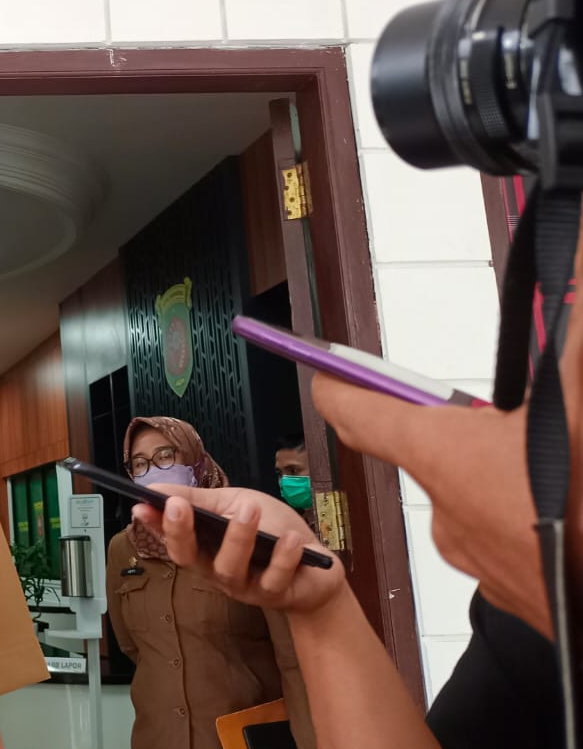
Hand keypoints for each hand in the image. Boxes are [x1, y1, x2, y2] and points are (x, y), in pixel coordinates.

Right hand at [132, 486, 347, 616]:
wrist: (315, 571)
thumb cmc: (270, 532)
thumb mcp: (234, 504)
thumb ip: (200, 500)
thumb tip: (156, 490)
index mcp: (203, 548)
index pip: (171, 537)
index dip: (154, 525)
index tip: (141, 506)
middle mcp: (216, 571)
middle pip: (188, 558)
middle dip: (180, 532)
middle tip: (178, 505)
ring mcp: (244, 586)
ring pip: (230, 568)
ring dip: (238, 537)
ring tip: (249, 509)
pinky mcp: (274, 595)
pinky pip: (274, 579)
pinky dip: (283, 557)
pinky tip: (290, 540)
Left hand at [313, 204, 582, 636]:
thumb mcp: (573, 405)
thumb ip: (565, 348)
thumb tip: (576, 281)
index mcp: (443, 454)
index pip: (359, 411)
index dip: (339, 384)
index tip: (320, 368)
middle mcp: (443, 509)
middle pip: (434, 450)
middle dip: (469, 429)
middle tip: (518, 417)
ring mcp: (474, 558)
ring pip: (478, 496)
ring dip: (508, 476)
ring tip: (558, 469)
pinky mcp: (512, 595)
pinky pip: (511, 539)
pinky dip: (532, 518)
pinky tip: (567, 510)